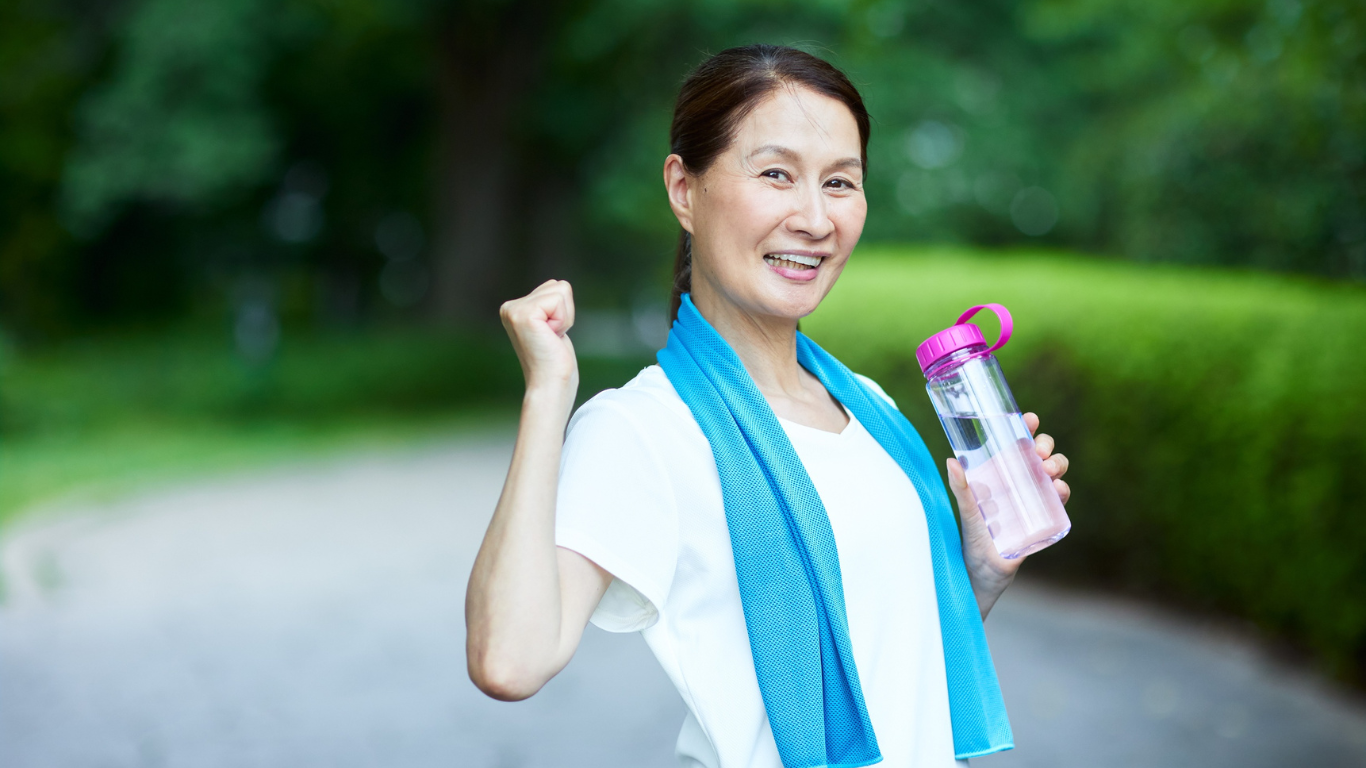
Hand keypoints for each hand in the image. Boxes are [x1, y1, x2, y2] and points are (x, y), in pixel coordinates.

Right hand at [500, 280, 578, 400]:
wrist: (550, 386)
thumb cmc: (554, 362)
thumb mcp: (549, 325)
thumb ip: (548, 305)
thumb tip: (558, 285)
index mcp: (513, 308)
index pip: (555, 287)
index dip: (563, 312)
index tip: (551, 335)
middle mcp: (509, 307)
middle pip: (558, 285)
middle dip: (565, 313)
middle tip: (552, 338)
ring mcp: (514, 310)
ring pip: (561, 290)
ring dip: (565, 318)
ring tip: (551, 338)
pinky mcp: (524, 315)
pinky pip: (559, 300)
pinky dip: (564, 320)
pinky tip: (551, 337)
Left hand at [946, 412, 1070, 619]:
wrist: (984, 574)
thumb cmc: (972, 539)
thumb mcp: (967, 512)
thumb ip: (960, 489)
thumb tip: (952, 461)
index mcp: (999, 474)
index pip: (1015, 444)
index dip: (1025, 429)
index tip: (1029, 420)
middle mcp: (1018, 483)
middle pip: (1039, 455)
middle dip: (1045, 447)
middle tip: (1038, 454)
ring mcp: (1033, 500)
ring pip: (1053, 474)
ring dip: (1057, 465)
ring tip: (1048, 471)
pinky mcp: (1044, 519)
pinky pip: (1058, 501)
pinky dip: (1062, 491)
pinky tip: (1058, 490)